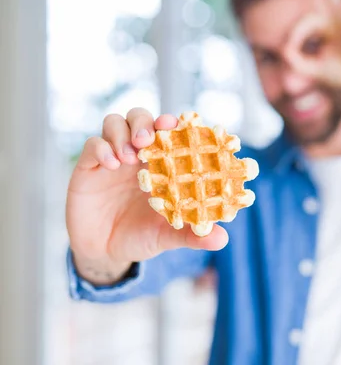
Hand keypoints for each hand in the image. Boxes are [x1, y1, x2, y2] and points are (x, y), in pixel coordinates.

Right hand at [66, 109, 228, 283]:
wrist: (105, 252)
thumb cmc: (141, 237)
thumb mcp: (168, 236)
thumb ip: (193, 235)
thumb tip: (222, 239)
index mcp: (159, 163)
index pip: (167, 131)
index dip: (173, 124)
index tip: (178, 125)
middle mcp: (136, 154)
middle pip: (139, 117)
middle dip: (145, 122)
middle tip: (147, 140)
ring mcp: (112, 157)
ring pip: (114, 123)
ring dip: (122, 133)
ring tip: (130, 158)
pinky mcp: (88, 166)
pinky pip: (92, 145)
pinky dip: (102, 149)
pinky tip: (111, 165)